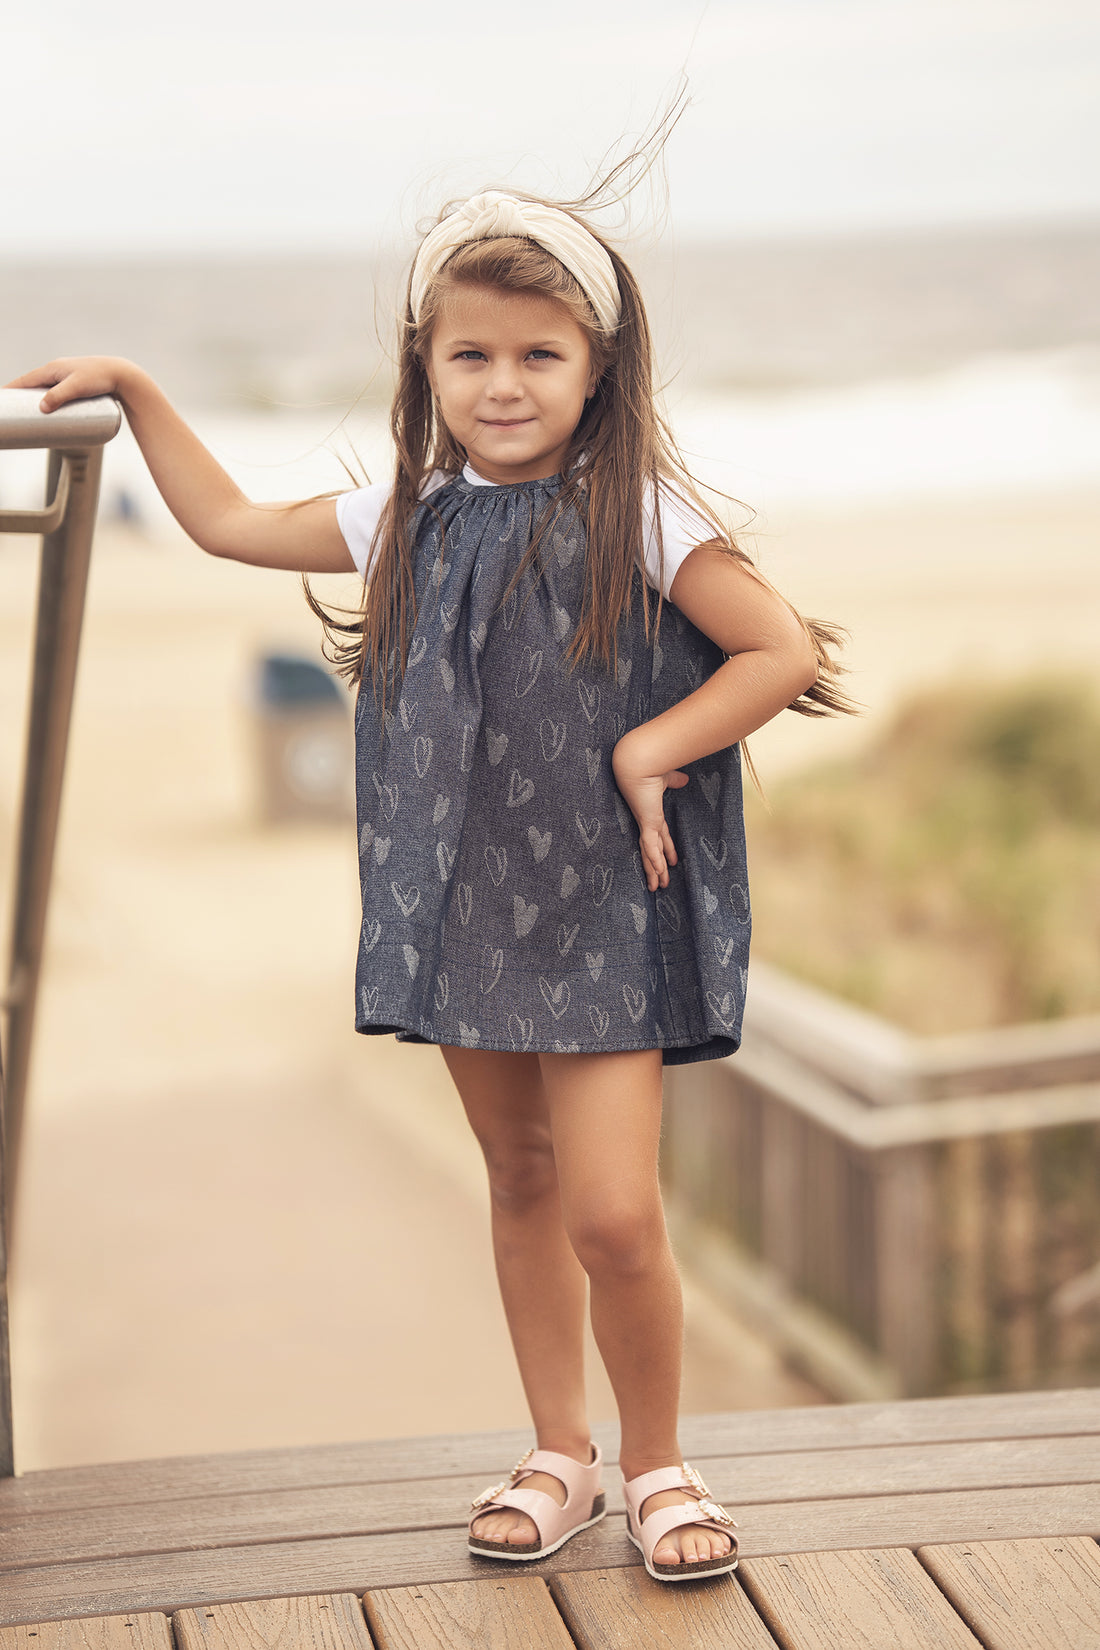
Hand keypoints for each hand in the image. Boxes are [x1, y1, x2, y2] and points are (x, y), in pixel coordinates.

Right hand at [5, 357, 135, 412]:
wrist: (123, 375)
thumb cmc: (100, 378)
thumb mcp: (77, 387)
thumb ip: (59, 396)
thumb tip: (41, 408)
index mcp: (52, 369)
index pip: (25, 381)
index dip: (11, 391)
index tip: (2, 401)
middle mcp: (57, 371)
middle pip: (32, 386)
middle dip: (20, 398)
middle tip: (11, 414)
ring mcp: (66, 377)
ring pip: (44, 389)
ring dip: (34, 400)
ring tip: (27, 415)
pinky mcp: (76, 385)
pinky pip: (56, 393)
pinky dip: (48, 400)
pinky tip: (48, 410)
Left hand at [612, 734, 689, 892]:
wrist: (638, 761)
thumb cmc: (650, 766)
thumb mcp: (667, 777)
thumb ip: (675, 781)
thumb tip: (684, 780)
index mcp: (652, 814)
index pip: (661, 837)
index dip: (666, 850)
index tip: (672, 861)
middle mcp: (647, 822)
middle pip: (654, 851)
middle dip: (658, 868)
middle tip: (660, 884)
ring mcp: (646, 823)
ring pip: (650, 854)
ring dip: (654, 871)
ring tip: (656, 887)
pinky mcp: (646, 822)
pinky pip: (651, 846)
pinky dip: (654, 860)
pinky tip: (658, 873)